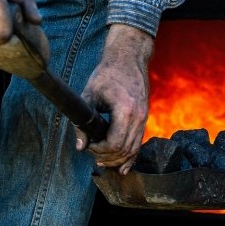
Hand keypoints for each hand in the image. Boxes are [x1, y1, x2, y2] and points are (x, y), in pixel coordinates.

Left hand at [76, 24, 153, 174]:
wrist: (128, 58)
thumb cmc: (107, 73)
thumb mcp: (89, 95)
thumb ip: (82, 122)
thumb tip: (80, 146)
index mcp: (125, 110)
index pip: (115, 143)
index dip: (100, 150)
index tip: (89, 146)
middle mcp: (139, 116)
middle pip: (125, 150)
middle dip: (108, 157)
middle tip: (93, 155)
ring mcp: (144, 117)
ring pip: (134, 149)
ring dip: (118, 160)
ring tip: (103, 162)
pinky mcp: (144, 117)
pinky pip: (139, 142)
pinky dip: (131, 156)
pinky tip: (123, 167)